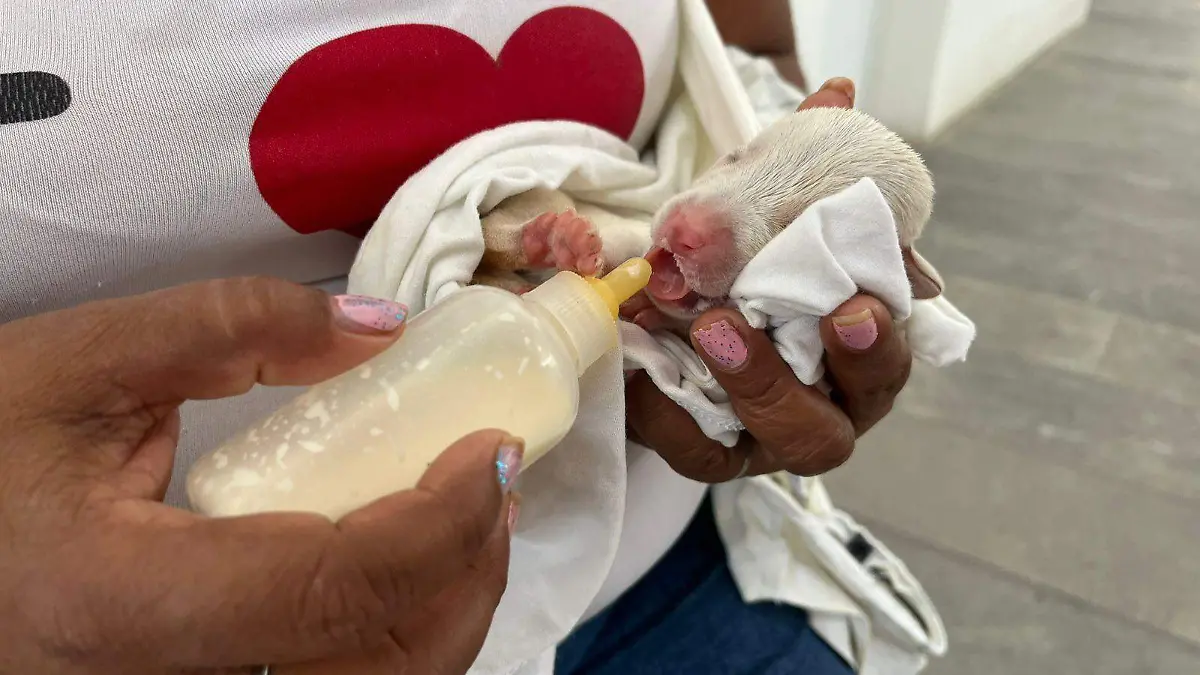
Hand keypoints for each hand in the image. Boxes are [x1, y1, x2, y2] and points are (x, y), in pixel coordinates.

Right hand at [0, 278, 517, 674]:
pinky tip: (409, 566)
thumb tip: (385, 330)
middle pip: (374, 670)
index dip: (439, 523)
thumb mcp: (81, 363)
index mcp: (119, 607)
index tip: (494, 447)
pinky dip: (396, 634)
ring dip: (445, 609)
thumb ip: (232, 327)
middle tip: (495, 479)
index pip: (329, 588)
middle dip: (465, 573)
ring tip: (472, 517)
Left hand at [625, 78, 909, 482]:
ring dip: (720, 396)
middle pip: (824, 431)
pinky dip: (665, 415)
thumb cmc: (761, 265)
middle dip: (776, 380)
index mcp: (860, 356)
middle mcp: (825, 408)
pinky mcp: (716, 451)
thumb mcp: (779, 218)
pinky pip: (697, 453)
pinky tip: (638, 366)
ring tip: (684, 335)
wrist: (702, 311)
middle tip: (725, 323)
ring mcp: (768, 439)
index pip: (887, 364)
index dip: (875, 347)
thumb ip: (809, 167)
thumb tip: (835, 94)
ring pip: (757, 450)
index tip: (850, 308)